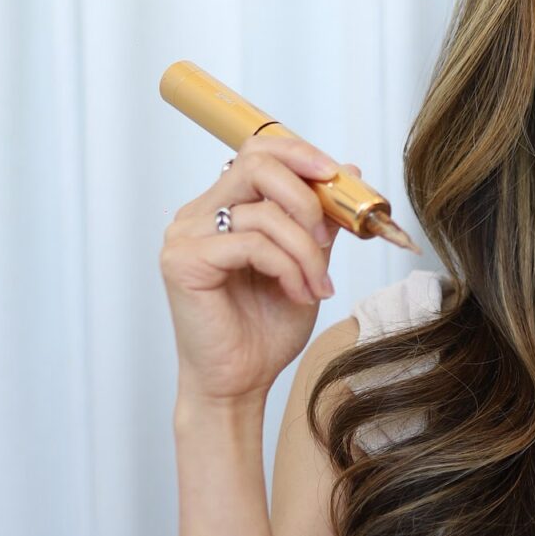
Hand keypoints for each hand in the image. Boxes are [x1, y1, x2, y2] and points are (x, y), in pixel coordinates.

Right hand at [161, 133, 364, 405]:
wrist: (238, 384)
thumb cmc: (265, 329)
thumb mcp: (307, 263)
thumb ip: (320, 220)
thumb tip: (351, 170)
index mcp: (222, 208)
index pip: (256, 151)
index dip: (299, 154)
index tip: (337, 176)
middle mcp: (196, 215)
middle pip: (256, 164)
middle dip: (306, 197)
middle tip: (328, 237)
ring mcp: (185, 236)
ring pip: (262, 210)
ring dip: (305, 250)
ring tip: (318, 286)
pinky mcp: (183, 262)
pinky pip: (251, 243)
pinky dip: (287, 267)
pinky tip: (298, 293)